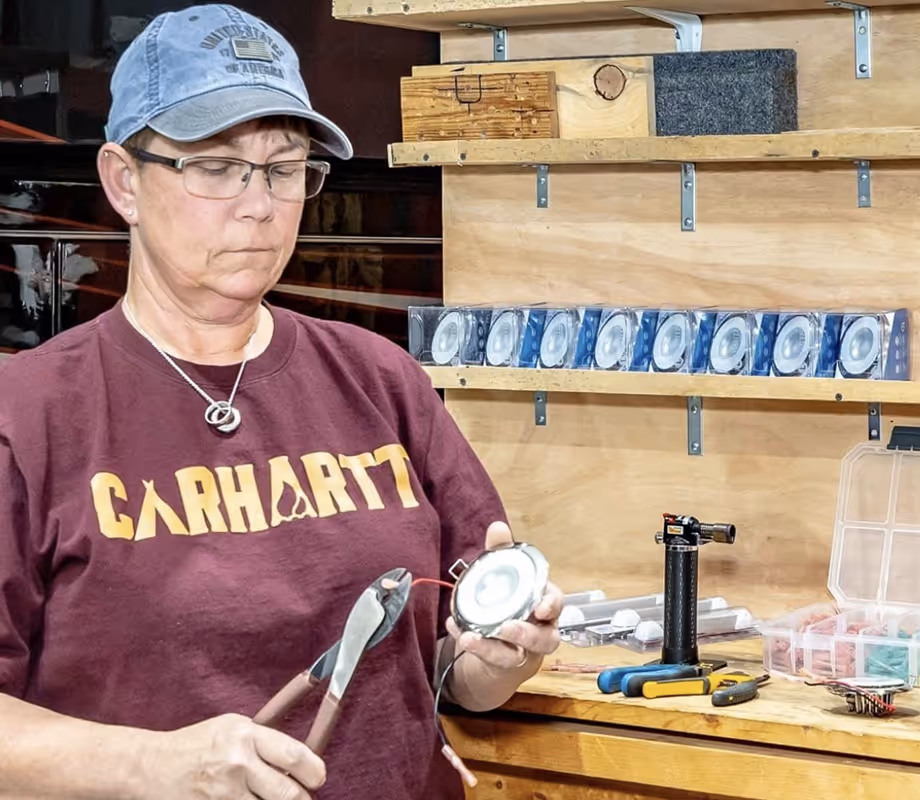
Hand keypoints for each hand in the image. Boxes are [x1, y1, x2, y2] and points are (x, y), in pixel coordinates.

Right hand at [141, 713, 325, 799]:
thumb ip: (265, 741)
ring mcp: (224, 793)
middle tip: (302, 797)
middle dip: (302, 799)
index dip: (314, 771)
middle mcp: (238, 763)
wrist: (151, 765)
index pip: (295, 756)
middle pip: (288, 793)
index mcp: (247, 735)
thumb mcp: (234, 728)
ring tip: (275, 798)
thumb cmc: (197, 743)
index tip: (319, 778)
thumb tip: (301, 758)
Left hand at [446, 521, 562, 671]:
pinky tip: (457, 632)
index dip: (552, 604)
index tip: (541, 606)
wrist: (499, 642)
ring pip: (516, 657)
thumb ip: (501, 551)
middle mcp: (539, 632)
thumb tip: (498, 526)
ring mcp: (521, 653)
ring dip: (493, 649)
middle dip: (527, 634)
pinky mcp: (501, 666)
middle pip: (545, 639)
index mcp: (543, 606)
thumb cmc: (508, 604)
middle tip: (507, 626)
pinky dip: (473, 646)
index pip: (556, 604)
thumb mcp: (504, 576)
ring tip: (471, 638)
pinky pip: (490, 660)